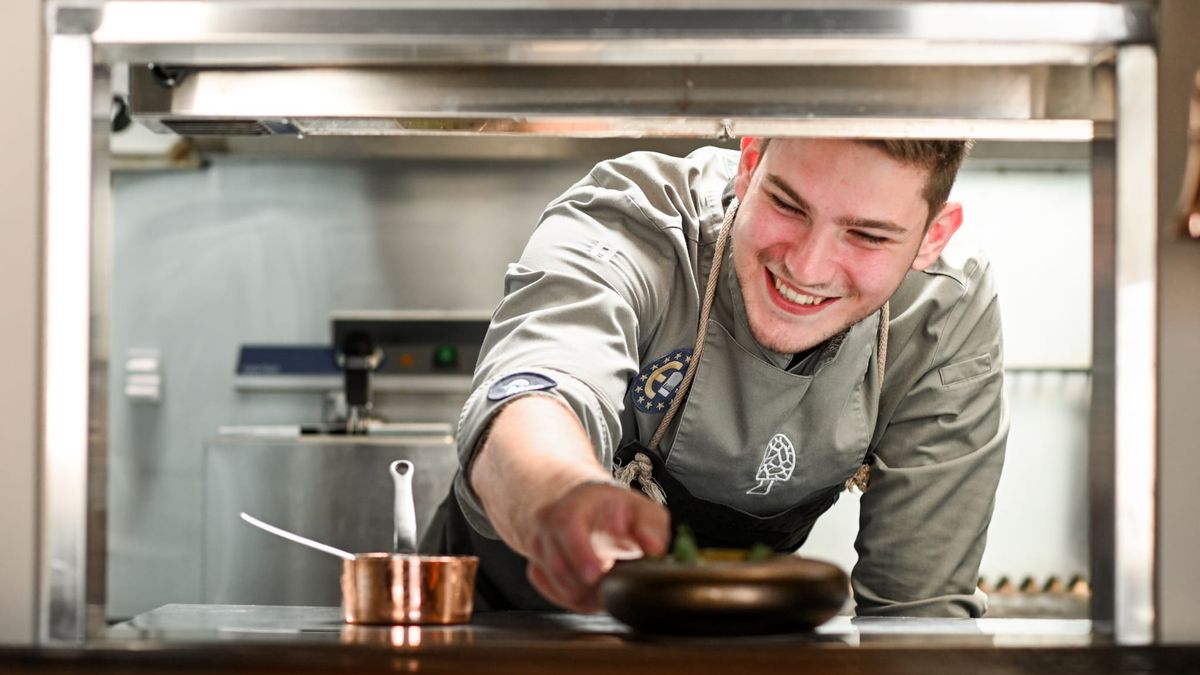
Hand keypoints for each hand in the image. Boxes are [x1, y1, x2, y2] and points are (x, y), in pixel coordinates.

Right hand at [524, 482, 668, 611]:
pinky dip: (577, 599)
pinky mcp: (537, 568)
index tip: (597, 573)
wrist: (593, 513)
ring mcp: (537, 547)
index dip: (578, 552)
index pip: (565, 524)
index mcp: (573, 504)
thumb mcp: (644, 512)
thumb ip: (652, 527)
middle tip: (613, 583)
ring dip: (586, 593)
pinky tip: (594, 587)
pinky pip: (554, 594)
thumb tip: (655, 549)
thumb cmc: (620, 514)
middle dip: (587, 584)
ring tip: (608, 581)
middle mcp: (547, 523)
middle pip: (556, 563)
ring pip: (557, 585)